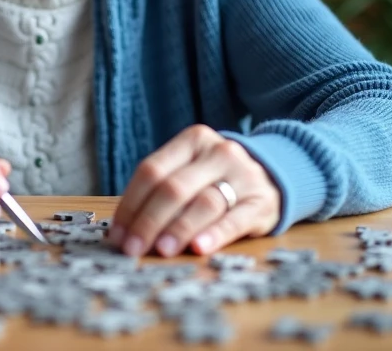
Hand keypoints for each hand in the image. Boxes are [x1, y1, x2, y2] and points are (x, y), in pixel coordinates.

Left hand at [108, 125, 280, 256]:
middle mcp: (219, 152)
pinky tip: (198, 248)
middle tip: (132, 248)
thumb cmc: (217, 178)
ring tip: (161, 251)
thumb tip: (124, 230)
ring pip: (203, 203)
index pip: (152, 170)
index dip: (130, 204)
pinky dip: (214, 234)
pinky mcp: (262, 202)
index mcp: (193, 140)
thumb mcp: (191, 170)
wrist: (274, 175)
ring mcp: (243, 176)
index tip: (117, 234)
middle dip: (148, 221)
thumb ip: (162, 190)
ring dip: (178, 229)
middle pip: (174, 188)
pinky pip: (234, 220)